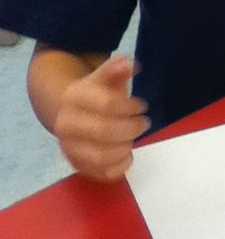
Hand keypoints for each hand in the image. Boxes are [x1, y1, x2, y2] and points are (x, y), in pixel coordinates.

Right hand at [53, 56, 149, 181]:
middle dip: (131, 127)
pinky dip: (120, 166)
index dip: (130, 106)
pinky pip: (102, 173)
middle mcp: (66, 125)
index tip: (141, 105)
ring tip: (133, 138)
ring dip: (126, 147)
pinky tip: (127, 154)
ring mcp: (70, 148)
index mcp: (73, 98)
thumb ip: (115, 69)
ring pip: (102, 156)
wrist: (71, 115)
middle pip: (104, 131)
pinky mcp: (78, 166)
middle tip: (144, 123)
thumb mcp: (105, 79)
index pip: (107, 104)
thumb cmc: (95, 96)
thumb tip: (130, 64)